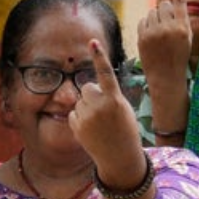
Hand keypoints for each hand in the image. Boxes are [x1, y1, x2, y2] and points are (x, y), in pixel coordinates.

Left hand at [67, 39, 146, 183]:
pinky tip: (91, 130)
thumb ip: (108, 95)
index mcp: (115, 99)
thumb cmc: (125, 130)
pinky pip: (73, 113)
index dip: (99, 56)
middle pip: (87, 88)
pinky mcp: (77, 126)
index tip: (93, 42)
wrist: (120, 157)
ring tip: (99, 123)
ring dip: (87, 108)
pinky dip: (79, 119)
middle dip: (92, 95)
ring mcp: (87, 117)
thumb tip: (88, 88)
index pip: (105, 73)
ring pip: (80, 101)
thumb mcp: (123, 109)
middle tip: (104, 111)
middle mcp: (100, 106)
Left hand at [136, 0, 193, 82]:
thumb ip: (178, 19)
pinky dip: (147, 25)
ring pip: (152, 12)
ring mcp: (154, 33)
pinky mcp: (142, 37)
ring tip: (160, 34)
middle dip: (165, 12)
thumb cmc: (179, 55)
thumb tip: (164, 3)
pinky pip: (143, 20)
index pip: (180, 1)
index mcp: (183, 28)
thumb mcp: (186, 37)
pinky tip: (152, 37)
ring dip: (156, 18)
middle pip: (164, 5)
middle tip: (168, 26)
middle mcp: (168, 28)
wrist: (166, 76)